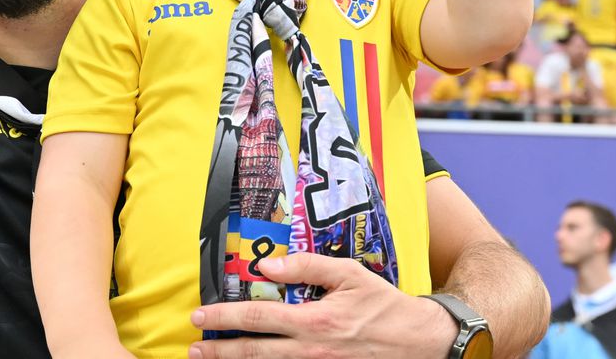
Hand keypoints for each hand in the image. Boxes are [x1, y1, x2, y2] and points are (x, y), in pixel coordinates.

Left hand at [187, 254, 458, 358]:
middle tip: (193, 348)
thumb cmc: (383, 305)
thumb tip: (267, 265)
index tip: (199, 316)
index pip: (257, 317)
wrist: (422, 342)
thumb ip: (305, 266)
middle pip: (254, 352)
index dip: (224, 317)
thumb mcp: (348, 274)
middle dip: (220, 350)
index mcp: (313, 321)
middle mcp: (311, 350)